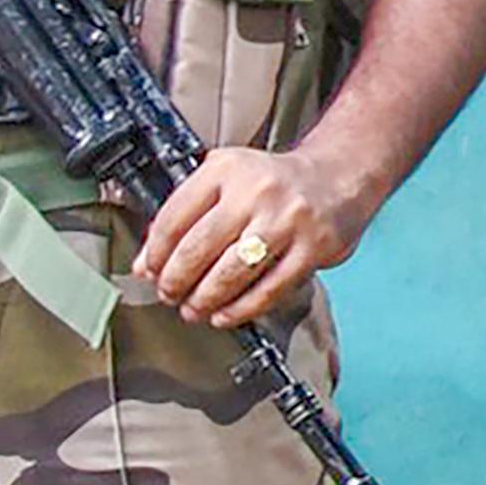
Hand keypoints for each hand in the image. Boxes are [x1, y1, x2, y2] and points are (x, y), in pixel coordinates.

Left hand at [134, 142, 374, 329]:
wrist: (338, 176)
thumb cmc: (274, 183)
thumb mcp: (226, 181)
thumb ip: (186, 216)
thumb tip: (147, 264)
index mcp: (227, 168)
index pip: (174, 218)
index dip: (155, 254)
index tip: (149, 272)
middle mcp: (257, 190)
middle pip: (200, 248)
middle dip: (176, 281)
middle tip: (169, 295)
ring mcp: (288, 219)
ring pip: (232, 273)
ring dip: (205, 299)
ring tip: (195, 309)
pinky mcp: (314, 247)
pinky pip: (270, 289)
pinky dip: (241, 309)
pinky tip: (226, 315)